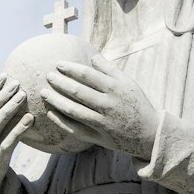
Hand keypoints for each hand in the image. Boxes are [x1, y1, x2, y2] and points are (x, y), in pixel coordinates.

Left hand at [41, 56, 158, 161]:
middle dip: (60, 83)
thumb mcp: (128, 83)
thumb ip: (109, 69)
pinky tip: (50, 113)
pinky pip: (75, 129)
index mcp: (115, 88)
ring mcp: (102, 122)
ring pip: (73, 111)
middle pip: (77, 92)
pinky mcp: (98, 137)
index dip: (70, 68)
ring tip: (44, 93)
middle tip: (48, 76)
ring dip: (56, 101)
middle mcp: (107, 105)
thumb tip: (92, 56)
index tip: (58, 64)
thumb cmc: (137, 104)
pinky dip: (61, 121)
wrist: (149, 134)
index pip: (87, 75)